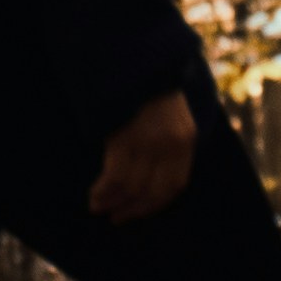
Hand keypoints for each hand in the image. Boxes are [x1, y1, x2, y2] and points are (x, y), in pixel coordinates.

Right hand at [89, 87, 195, 224]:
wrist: (138, 62)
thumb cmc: (151, 89)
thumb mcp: (172, 116)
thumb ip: (169, 145)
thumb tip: (151, 178)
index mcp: (186, 140)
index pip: (176, 185)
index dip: (156, 204)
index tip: (140, 211)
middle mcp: (170, 145)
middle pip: (154, 191)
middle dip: (134, 209)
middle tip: (117, 218)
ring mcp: (147, 143)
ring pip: (132, 187)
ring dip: (114, 202)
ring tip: (99, 208)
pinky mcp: (125, 139)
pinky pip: (114, 176)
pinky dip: (103, 190)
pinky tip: (94, 195)